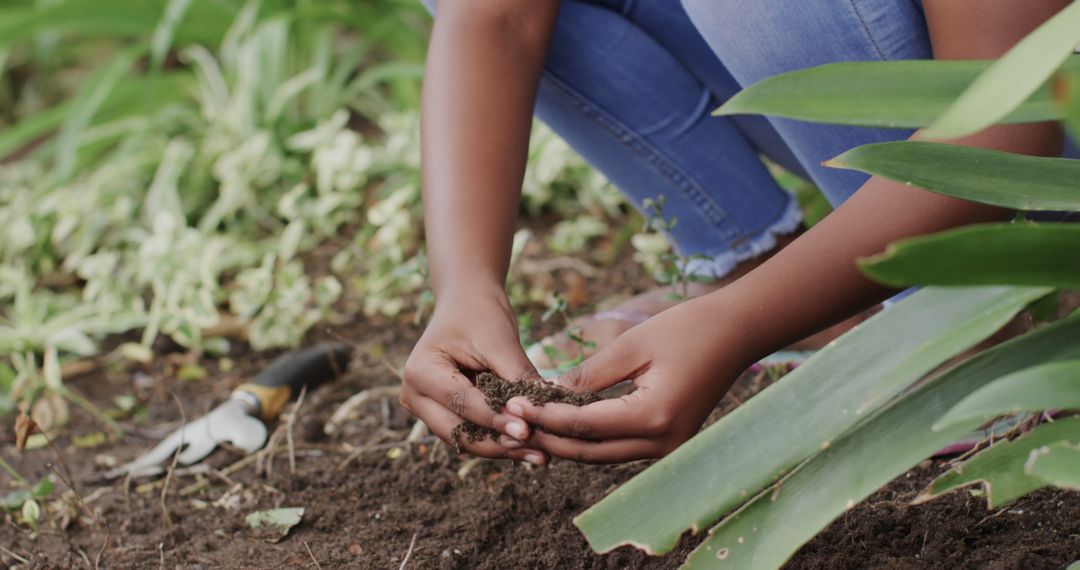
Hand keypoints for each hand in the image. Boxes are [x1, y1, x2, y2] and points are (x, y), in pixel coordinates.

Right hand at [401, 284, 546, 462]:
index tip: (528, 431)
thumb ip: (518, 377)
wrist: (468, 303)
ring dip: (502, 448)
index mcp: (420, 371)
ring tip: (539, 454)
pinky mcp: (442, 416)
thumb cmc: (481, 314)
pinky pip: (471, 434)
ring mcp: (424, 409)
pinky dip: (499, 440)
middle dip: (499, 443)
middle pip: (458, 432)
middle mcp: (414, 395)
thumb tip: (545, 411)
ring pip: (465, 440)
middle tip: (538, 451)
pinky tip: (530, 448)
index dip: (497, 419)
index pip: (462, 403)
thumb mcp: (501, 341)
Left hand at [506, 295, 749, 463]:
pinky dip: (591, 439)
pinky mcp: (670, 442)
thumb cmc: (687, 328)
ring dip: (567, 444)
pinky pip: (620, 448)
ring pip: (603, 456)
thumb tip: (548, 395)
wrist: (738, 332)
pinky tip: (564, 424)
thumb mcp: (631, 346)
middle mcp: (661, 443)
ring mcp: (669, 448)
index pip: (582, 427)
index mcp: (652, 418)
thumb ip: (589, 375)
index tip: (512, 403)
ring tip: (530, 425)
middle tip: (512, 422)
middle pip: (589, 453)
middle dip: (548, 439)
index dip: (543, 417)